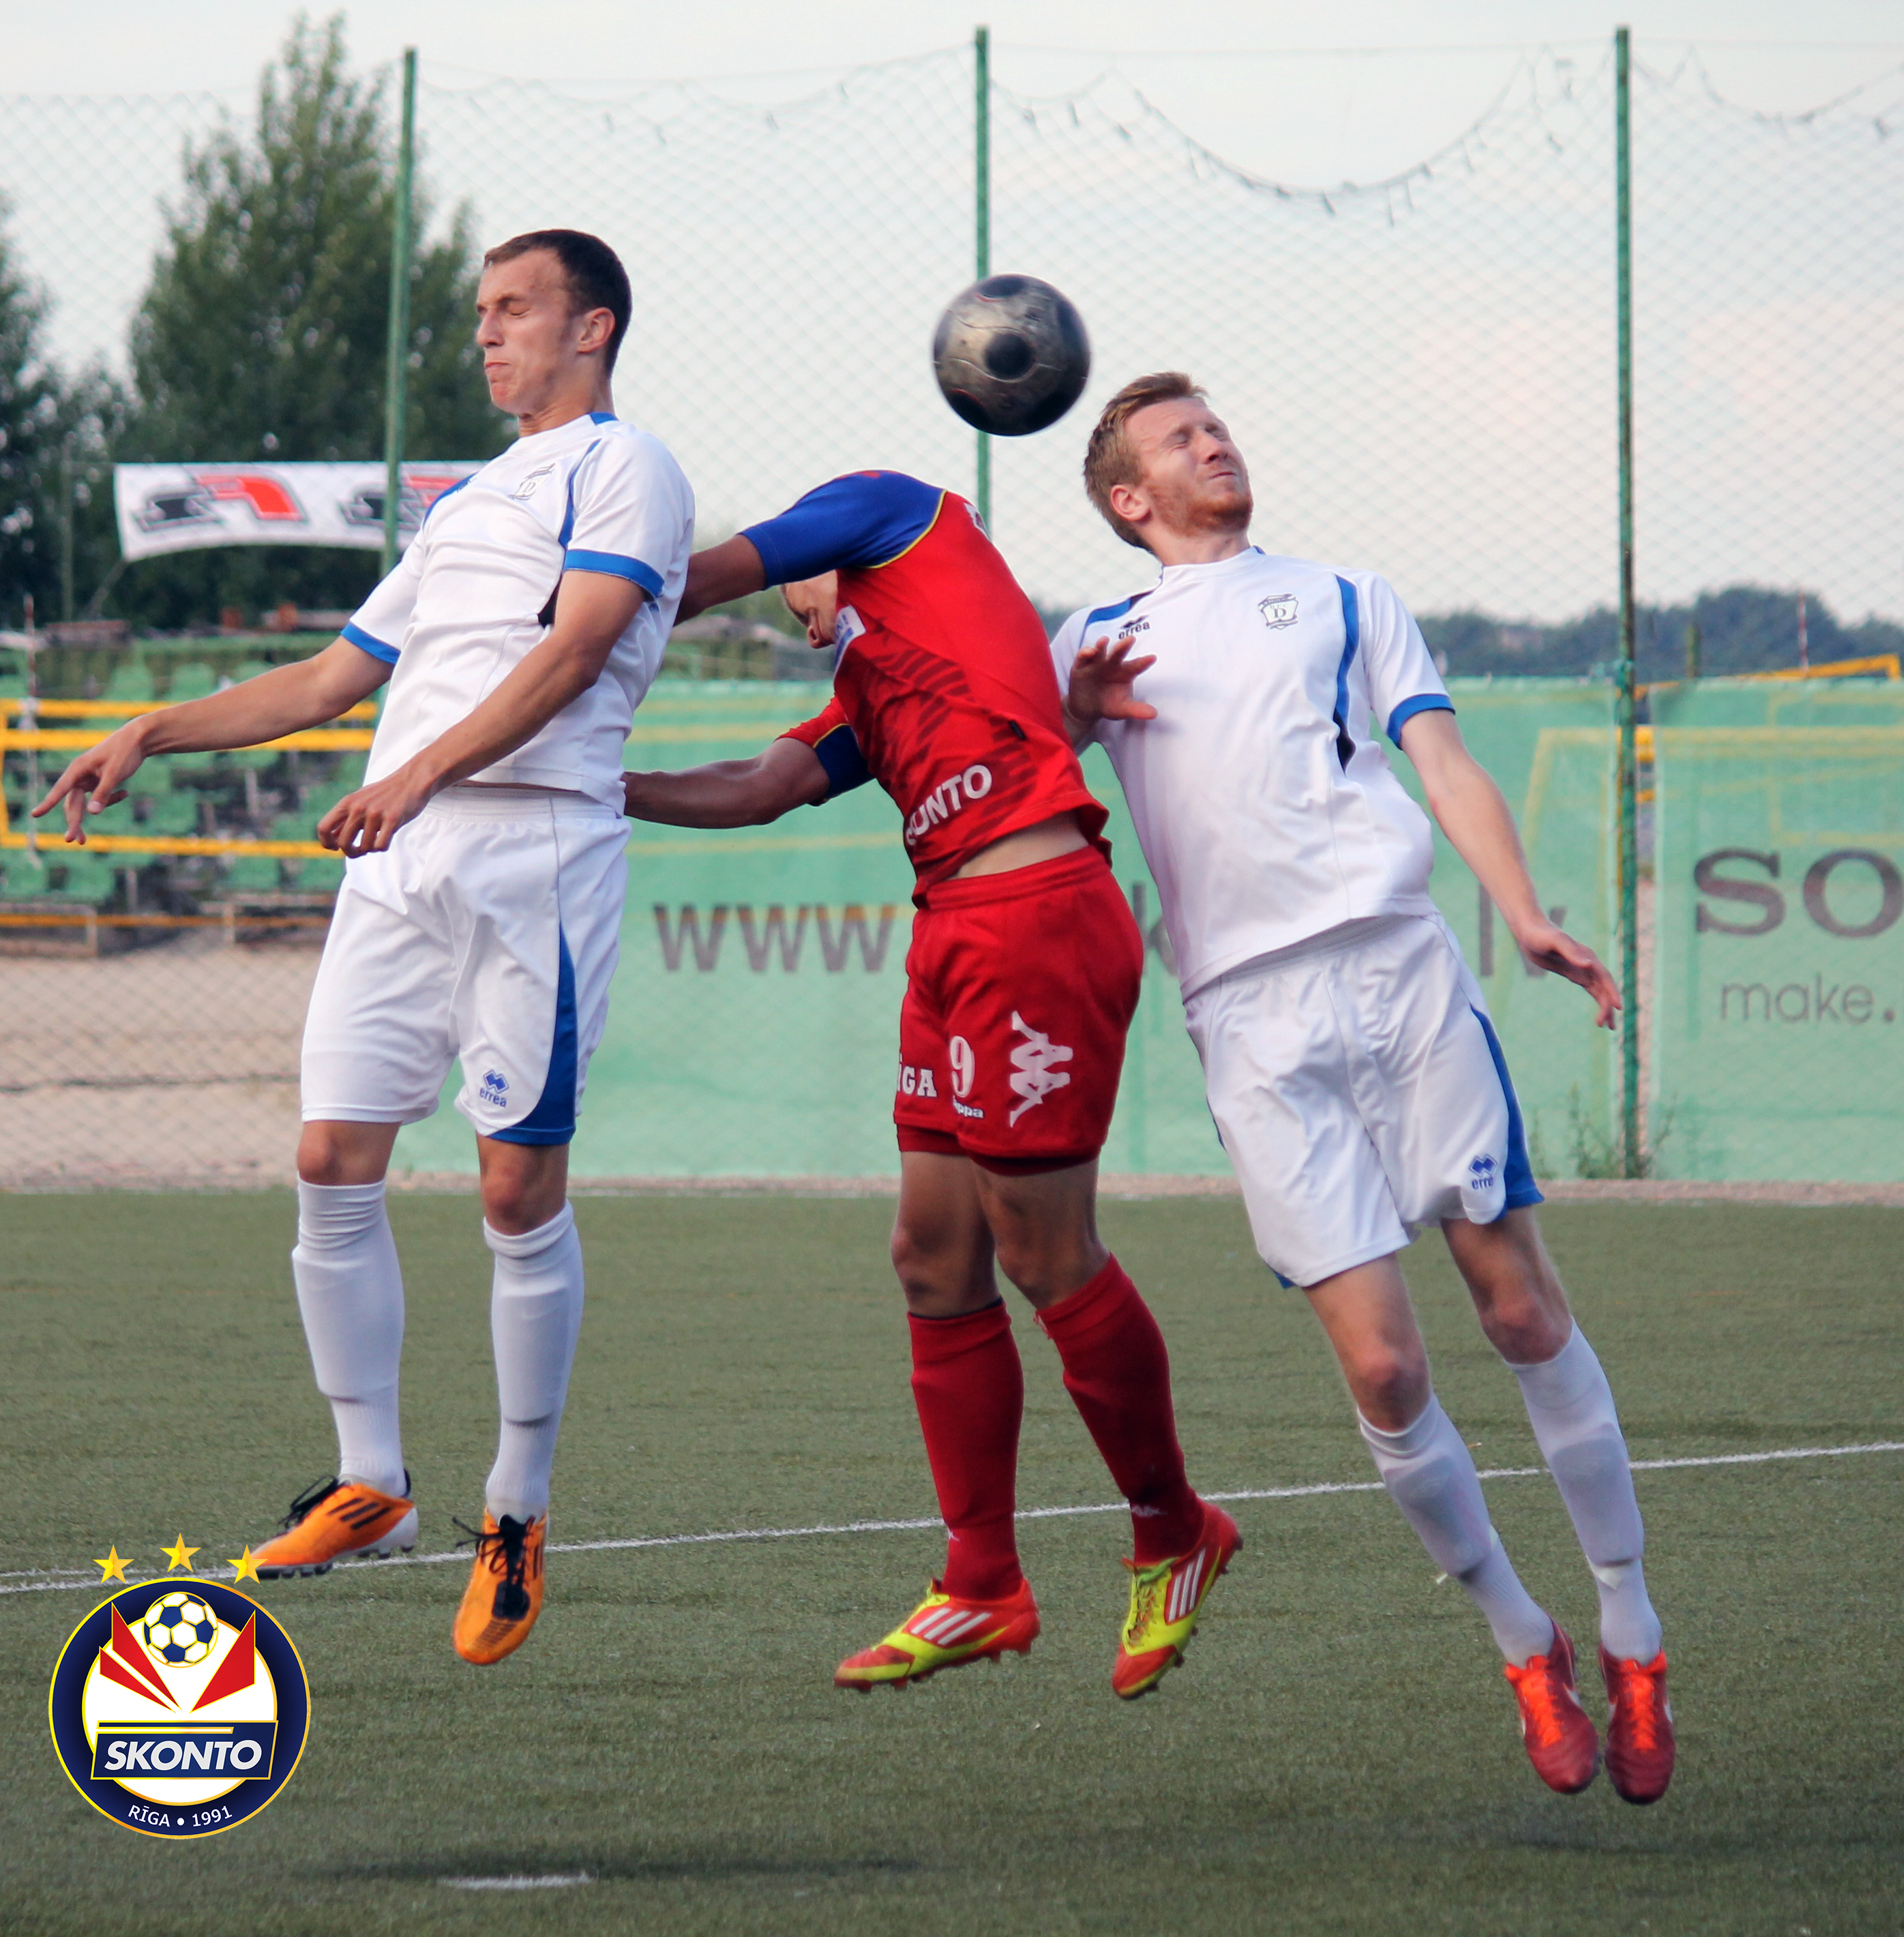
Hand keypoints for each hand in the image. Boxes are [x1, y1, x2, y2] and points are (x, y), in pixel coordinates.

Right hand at [31, 721, 148, 842]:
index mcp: (78, 769)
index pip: (60, 790)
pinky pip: (99, 795)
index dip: (48, 803)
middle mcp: (79, 774)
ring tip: (84, 841)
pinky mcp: (99, 779)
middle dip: (73, 822)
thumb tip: (91, 813)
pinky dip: (111, 798)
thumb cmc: (125, 753)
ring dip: (86, 817)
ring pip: (83, 802)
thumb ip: (103, 793)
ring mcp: (89, 777)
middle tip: (74, 841)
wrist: (139, 739)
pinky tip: (126, 793)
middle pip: (72, 802)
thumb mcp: (115, 774)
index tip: (35, 814)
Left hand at [317, 765, 437, 855]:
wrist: (410, 781)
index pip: (324, 828)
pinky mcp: (392, 819)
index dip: (326, 842)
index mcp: (347, 803)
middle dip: (350, 852)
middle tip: (358, 852)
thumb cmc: (384, 794)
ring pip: (364, 847)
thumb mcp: (360, 800)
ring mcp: (375, 813)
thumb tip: (331, 841)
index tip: (335, 848)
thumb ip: (346, 818)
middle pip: (343, 843)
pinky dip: (382, 847)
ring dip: (370, 849)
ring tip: (376, 841)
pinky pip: (381, 846)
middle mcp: (358, 808)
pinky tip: (385, 839)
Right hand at [1067, 633, 1157, 726]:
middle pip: (1119, 653)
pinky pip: (1083, 656)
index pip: (1136, 666)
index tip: (1152, 658)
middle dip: (1124, 645)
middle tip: (1131, 639)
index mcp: (1125, 672)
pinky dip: (1085, 652)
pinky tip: (1089, 652)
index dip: (1143, 662)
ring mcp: (1096, 663)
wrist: (1086, 709)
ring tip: (1104, 640)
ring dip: (1101, 645)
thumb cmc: (1108, 705)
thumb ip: (1136, 710)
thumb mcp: (1121, 709)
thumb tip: (1154, 714)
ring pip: (1100, 651)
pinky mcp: (1081, 665)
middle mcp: (1112, 664)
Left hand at [1512, 915, 1621, 1029]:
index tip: (1618, 1007)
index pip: (1604, 977)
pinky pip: (1590, 989)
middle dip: (1608, 1007)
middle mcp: (1588, 963)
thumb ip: (1571, 952)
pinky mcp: (1573, 973)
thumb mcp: (1554, 942)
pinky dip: (1597, 1000)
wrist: (1530, 930)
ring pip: (1599, 991)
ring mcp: (1582, 969)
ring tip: (1610, 1027)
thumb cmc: (1541, 934)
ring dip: (1605, 1007)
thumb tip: (1589, 964)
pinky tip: (1600, 1013)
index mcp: (1587, 956)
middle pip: (1604, 988)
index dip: (1612, 992)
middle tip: (1609, 1027)